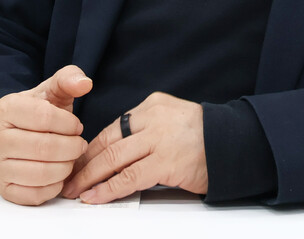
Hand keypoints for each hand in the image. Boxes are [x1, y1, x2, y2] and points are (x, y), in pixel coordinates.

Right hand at [0, 65, 92, 205]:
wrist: (13, 135)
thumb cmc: (36, 114)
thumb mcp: (51, 91)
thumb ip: (68, 80)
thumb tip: (84, 83)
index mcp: (6, 109)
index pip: (44, 117)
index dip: (69, 123)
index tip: (77, 126)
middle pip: (44, 148)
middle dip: (71, 147)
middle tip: (80, 145)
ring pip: (41, 173)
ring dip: (65, 167)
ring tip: (71, 158)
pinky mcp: (5, 189)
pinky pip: (35, 195)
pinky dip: (54, 187)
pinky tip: (59, 174)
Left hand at [62, 92, 207, 203]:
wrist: (235, 144)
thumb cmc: (205, 138)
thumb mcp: (172, 119)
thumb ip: (147, 129)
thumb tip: (117, 150)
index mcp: (152, 105)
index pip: (113, 127)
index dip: (91, 147)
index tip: (76, 160)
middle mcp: (153, 118)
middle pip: (108, 141)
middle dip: (84, 162)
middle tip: (68, 177)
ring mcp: (159, 139)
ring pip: (113, 158)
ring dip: (89, 177)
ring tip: (75, 190)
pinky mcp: (165, 162)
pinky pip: (129, 178)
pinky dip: (107, 189)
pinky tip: (94, 197)